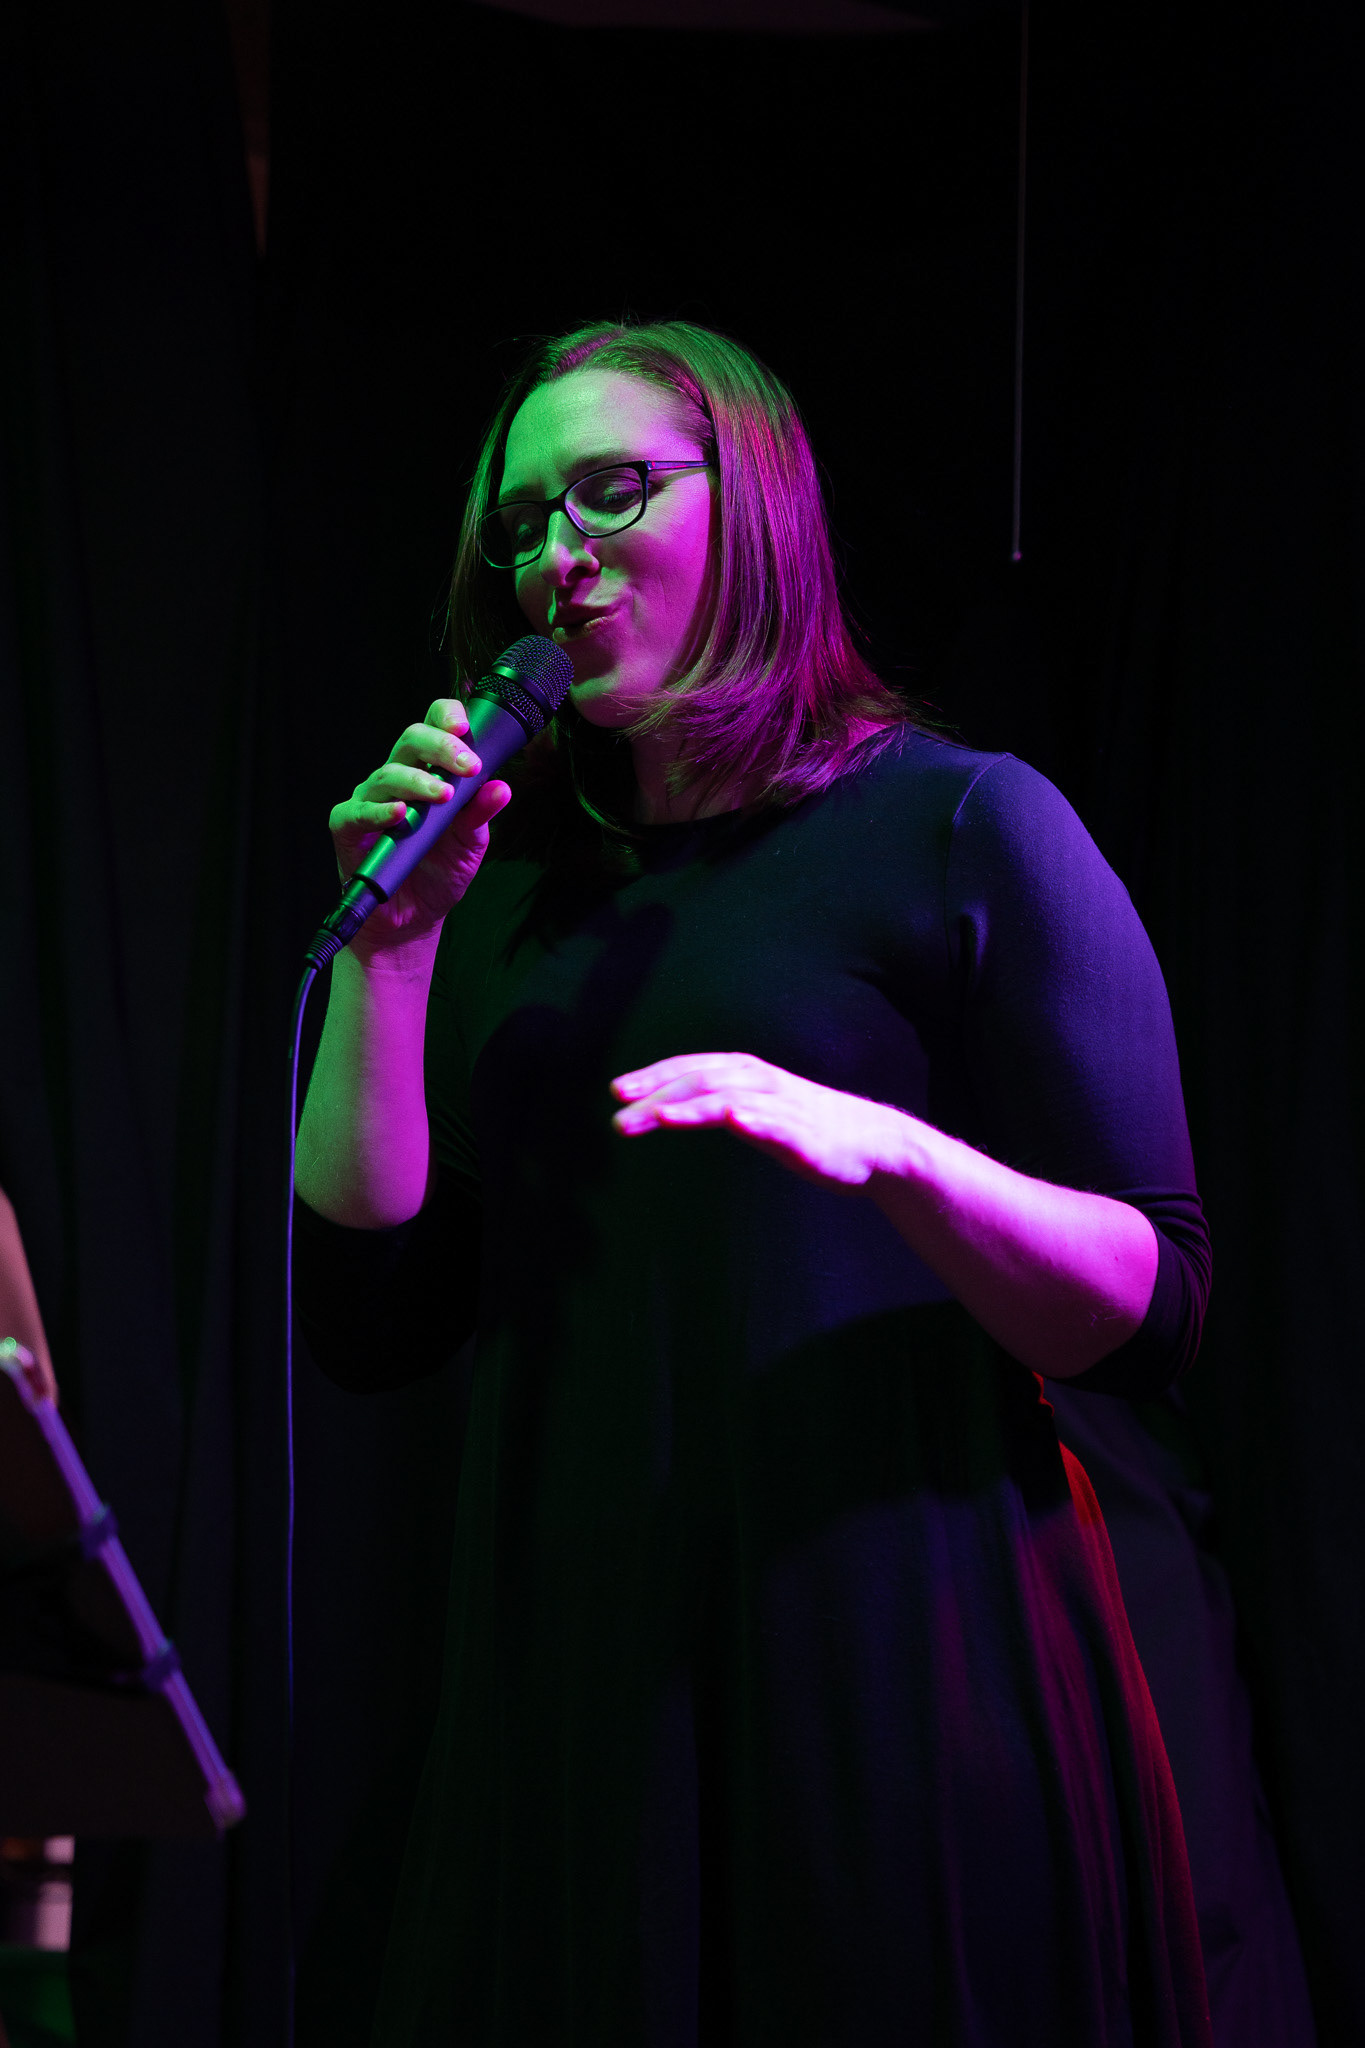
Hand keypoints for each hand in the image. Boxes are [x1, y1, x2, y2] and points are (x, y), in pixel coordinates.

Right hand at [328, 697, 510, 952]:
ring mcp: (370, 801)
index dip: (447, 717)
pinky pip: (357, 812)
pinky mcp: (348, 829)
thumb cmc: (438, 873)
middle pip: (411, 739)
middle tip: (468, 766)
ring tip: (444, 796)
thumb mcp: (470, 845)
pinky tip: (399, 814)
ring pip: (387, 774)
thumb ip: (480, 815)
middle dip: (442, 746)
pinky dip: (378, 811)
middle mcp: (397, 779)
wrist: (413, 919)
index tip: (467, 726)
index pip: (433, 726)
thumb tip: (501, 788)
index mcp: (427, 772)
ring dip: (418, 781)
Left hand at [610, 1052, 901, 1191]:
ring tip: (660, 1117)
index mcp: (747, 1074)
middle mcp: (762, 1083)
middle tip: (620, 1112)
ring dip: (694, 1106)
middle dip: (659, 1094)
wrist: (872, 1143)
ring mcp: (784, 1107)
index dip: (653, 1077)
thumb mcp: (754, 1110)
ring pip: (732, 1098)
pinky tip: (733, 1119)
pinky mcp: (805, 1134)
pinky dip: (753, 1118)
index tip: (617, 1091)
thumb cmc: (807, 1127)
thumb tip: (665, 1107)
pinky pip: (776, 1123)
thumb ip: (715, 1105)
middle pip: (702, 1081)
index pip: (691, 1069)